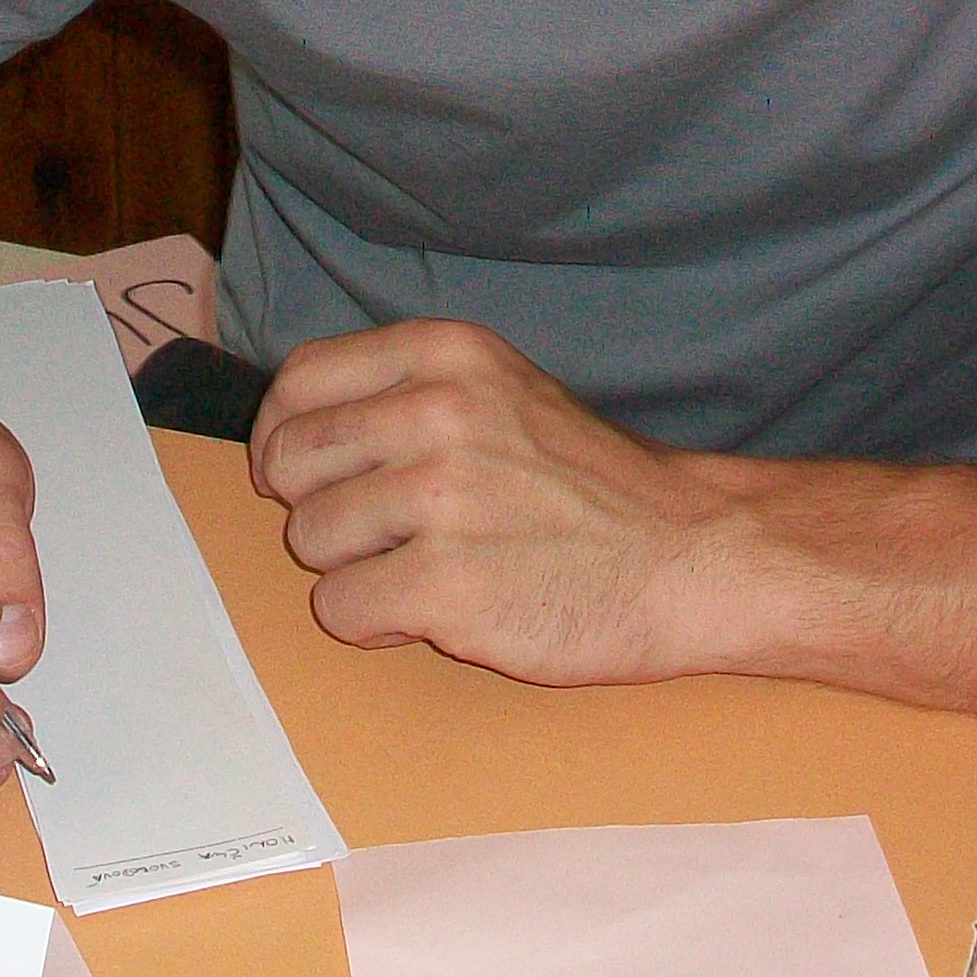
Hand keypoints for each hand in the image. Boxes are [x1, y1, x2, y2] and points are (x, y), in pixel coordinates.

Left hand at [248, 320, 750, 685]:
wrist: (689, 554)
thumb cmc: (591, 486)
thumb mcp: (503, 390)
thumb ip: (406, 394)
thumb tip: (290, 429)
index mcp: (445, 355)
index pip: (298, 383)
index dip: (287, 434)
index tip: (311, 471)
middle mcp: (435, 413)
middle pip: (288, 462)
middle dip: (318, 504)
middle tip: (379, 530)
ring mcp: (439, 500)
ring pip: (309, 539)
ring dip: (352, 567)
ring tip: (424, 568)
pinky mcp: (445, 585)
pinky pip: (339, 608)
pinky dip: (373, 621)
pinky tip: (432, 610)